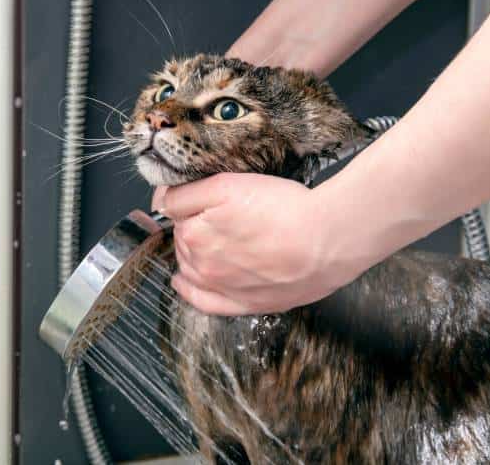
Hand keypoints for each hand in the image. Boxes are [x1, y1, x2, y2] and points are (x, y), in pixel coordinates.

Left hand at [154, 173, 353, 315]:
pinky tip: (182, 283)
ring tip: (211, 241)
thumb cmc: (285, 209)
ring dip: (192, 254)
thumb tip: (160, 200)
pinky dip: (189, 291)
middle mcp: (201, 265)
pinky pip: (204, 302)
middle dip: (193, 225)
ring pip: (191, 268)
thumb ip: (186, 194)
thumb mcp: (227, 185)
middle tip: (220, 215)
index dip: (189, 200)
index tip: (200, 197)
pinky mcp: (243, 304)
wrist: (329, 240)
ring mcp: (221, 288)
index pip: (175, 212)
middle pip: (183, 240)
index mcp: (193, 235)